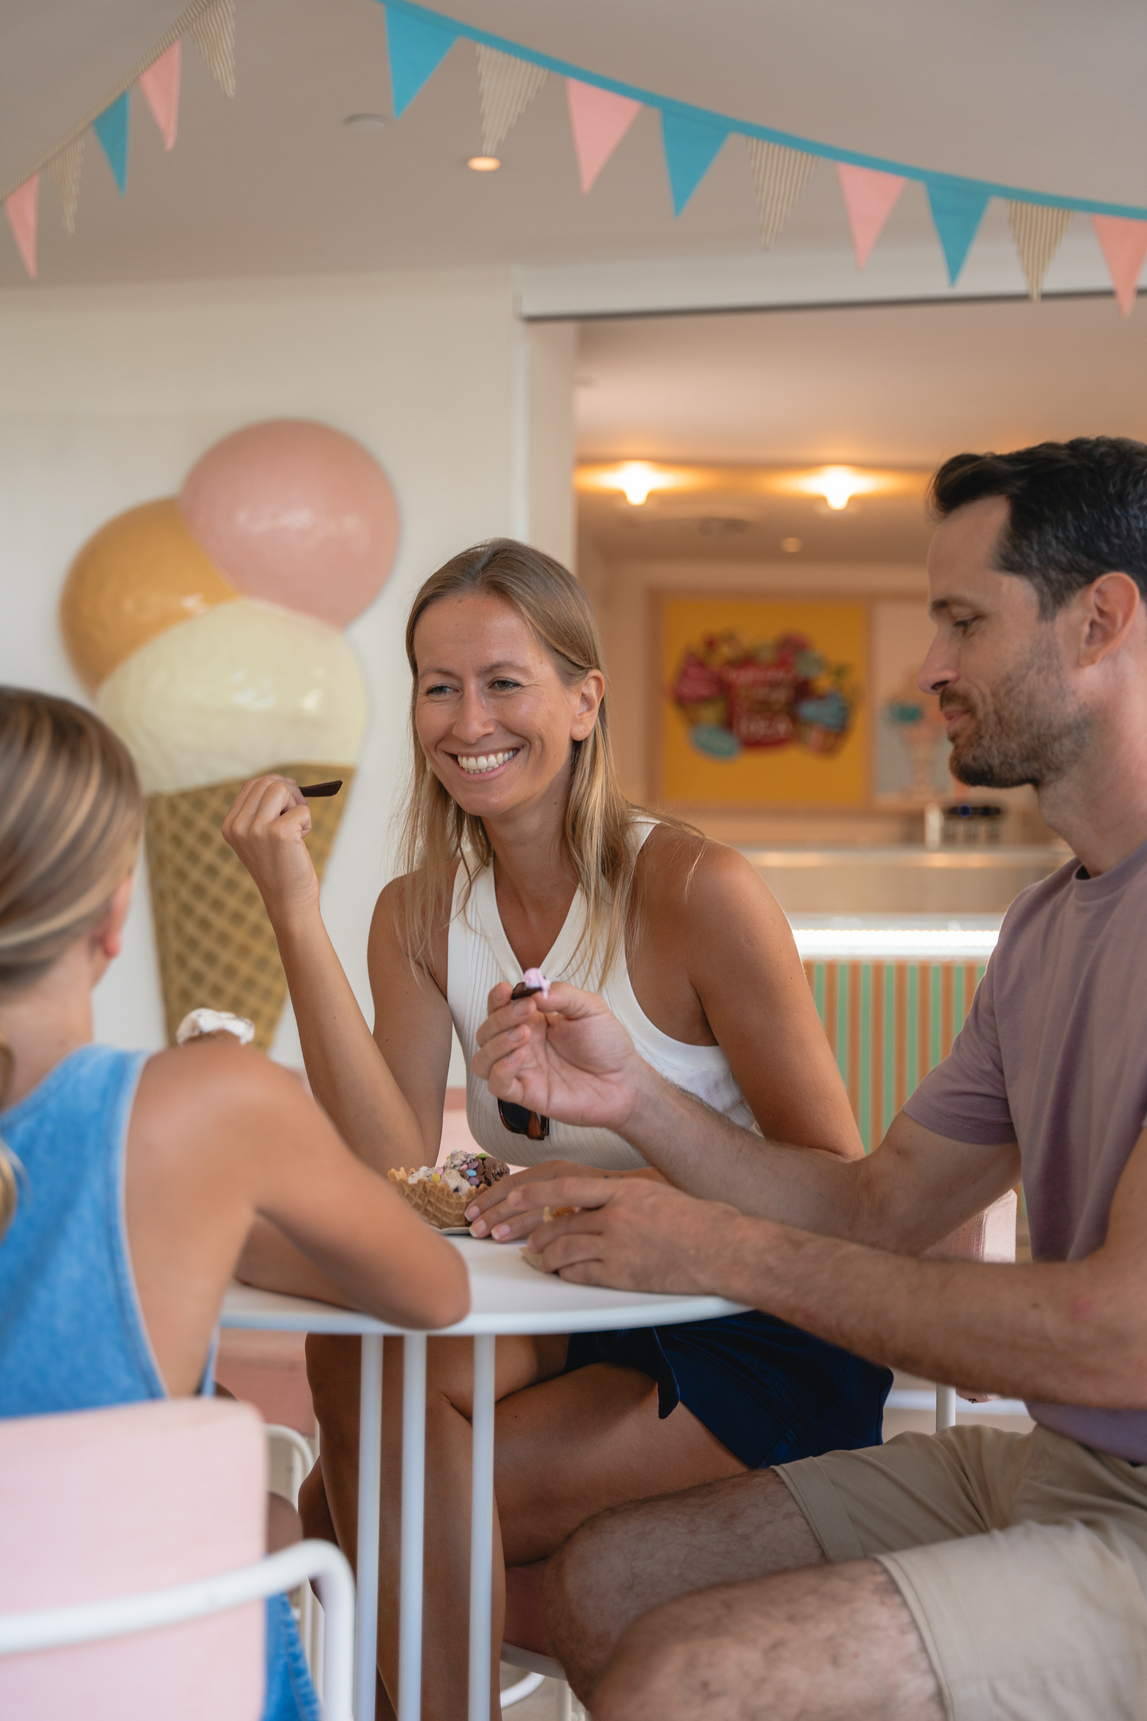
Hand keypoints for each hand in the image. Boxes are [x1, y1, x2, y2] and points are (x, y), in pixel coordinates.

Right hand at [221, 776, 319, 927]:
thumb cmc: (280, 869)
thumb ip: (261, 812)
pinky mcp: (279, 833)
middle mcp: (238, 826)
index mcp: (230, 826)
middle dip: (289, 791)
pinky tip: (302, 841)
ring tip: (299, 827)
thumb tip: (283, 783)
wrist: (288, 902)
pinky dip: (308, 821)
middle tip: (298, 811)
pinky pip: (302, 809)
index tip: (289, 797)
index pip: (251, 785)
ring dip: (297, 804)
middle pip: (267, 782)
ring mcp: (256, 829)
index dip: (275, 784)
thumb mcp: (260, 839)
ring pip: (281, 789)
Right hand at [472, 981, 650, 1133]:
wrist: (625, 1081)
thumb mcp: (590, 1007)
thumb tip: (533, 991)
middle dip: (500, 1017)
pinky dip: (500, 1070)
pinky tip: (520, 1057)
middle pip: (486, 1030)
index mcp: (533, 1021)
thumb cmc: (608, 1045)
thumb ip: (561, 994)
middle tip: (527, 1011)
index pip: (499, 1007)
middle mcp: (522, 1045)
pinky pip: (496, 1085)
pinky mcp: (527, 1094)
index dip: (497, 997)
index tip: (508, 990)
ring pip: (482, 1059)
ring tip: (524, 1035)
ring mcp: (523, 1070)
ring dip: (495, 1044)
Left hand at [517, 1175, 744, 1294]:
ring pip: (565, 1249)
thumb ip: (625, 1197)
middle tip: (522, 1239)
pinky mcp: (623, 1274)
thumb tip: (599, 1202)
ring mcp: (618, 1245)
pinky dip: (566, 1275)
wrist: (723, 1248)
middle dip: (535, 1233)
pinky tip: (561, 1275)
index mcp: (624, 1189)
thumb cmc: (699, 1221)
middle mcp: (616, 1215)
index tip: (513, 1198)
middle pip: (560, 1223)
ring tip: (537, 1259)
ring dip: (546, 1256)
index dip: (534, 1194)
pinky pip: (582, 1274)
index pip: (565, 1187)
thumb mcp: (657, 1193)